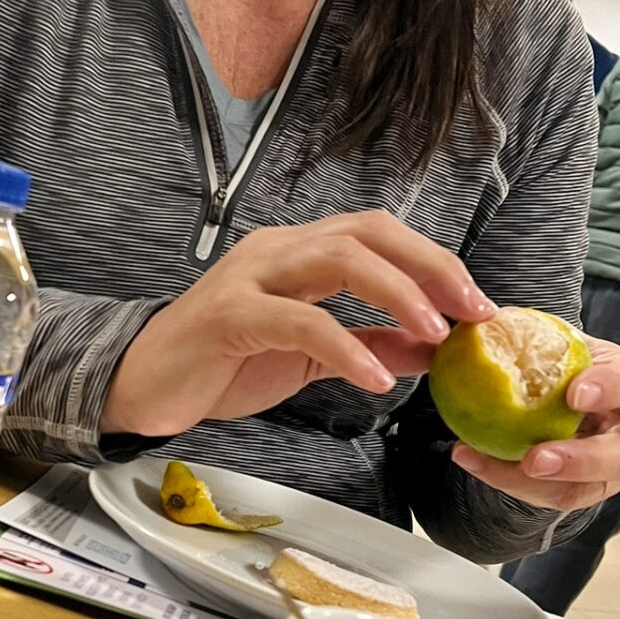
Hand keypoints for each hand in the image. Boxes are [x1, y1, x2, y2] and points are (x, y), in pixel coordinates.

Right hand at [101, 212, 494, 436]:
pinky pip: (300, 321)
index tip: (478, 305)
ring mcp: (250, 278)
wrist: (142, 385)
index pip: (378, 233)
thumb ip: (366, 343)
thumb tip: (429, 349)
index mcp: (297, 253)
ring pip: (338, 260)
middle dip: (430, 268)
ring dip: (398, 293)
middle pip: (368, 233)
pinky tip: (376, 378)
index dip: (434, 261)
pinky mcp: (230, 316)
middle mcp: (277, 250)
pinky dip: (346, 346)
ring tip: (434, 334)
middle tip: (472, 311)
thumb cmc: (220, 364)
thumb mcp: (307, 356)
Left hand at [450, 337, 619, 511]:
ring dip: (528, 484)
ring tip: (480, 462)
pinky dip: (505, 480)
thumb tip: (484, 318)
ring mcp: (614, 471)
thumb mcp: (566, 341)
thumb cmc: (574, 363)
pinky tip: (470, 457)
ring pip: (580, 490)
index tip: (574, 393)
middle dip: (579, 461)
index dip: (609, 389)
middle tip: (534, 460)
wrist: (578, 394)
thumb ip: (538, 333)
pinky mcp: (584, 491)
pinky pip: (547, 496)